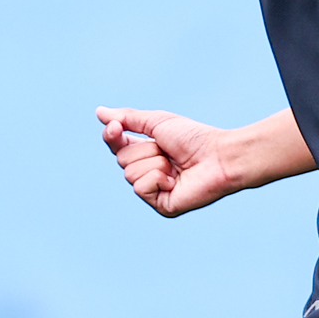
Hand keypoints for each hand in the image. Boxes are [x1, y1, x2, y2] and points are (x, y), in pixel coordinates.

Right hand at [96, 106, 242, 217]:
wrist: (218, 156)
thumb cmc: (194, 139)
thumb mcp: (157, 122)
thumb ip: (128, 118)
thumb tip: (100, 113)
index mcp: (146, 152)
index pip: (116, 144)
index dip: (113, 135)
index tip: (115, 127)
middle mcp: (147, 171)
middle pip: (121, 159)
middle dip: (145, 150)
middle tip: (168, 151)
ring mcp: (154, 190)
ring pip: (130, 174)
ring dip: (154, 164)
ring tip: (175, 166)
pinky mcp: (161, 205)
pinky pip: (140, 188)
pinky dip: (158, 179)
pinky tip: (175, 180)